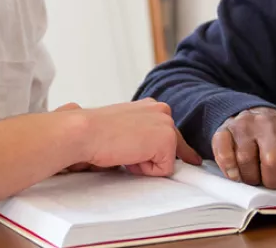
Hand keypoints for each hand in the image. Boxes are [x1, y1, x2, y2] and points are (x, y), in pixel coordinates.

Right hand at [58, 100, 200, 176]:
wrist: (86, 131)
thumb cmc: (96, 132)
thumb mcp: (124, 127)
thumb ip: (141, 133)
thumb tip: (152, 152)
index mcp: (152, 106)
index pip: (169, 132)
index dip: (171, 150)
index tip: (189, 158)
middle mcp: (163, 110)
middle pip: (175, 146)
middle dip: (155, 157)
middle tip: (128, 151)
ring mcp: (166, 124)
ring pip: (167, 159)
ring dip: (146, 163)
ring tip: (125, 151)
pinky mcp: (167, 140)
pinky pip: (164, 170)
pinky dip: (146, 170)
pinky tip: (129, 156)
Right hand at [212, 107, 275, 197]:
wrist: (250, 114)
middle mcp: (269, 122)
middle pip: (272, 160)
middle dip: (271, 179)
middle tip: (270, 180)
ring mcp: (244, 124)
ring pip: (246, 160)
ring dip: (250, 177)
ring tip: (253, 173)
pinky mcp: (224, 129)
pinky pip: (224, 154)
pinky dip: (229, 169)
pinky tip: (236, 171)